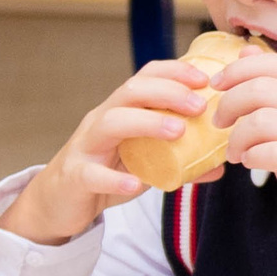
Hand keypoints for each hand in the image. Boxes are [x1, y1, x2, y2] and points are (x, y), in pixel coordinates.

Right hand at [0, 57, 221, 243]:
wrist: (58, 203)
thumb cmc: (104, 172)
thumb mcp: (144, 163)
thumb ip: (179, 161)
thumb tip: (219, 164)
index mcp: (120, 111)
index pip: (144, 77)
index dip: (174, 72)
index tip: (205, 79)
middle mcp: (101, 120)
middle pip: (130, 91)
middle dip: (167, 92)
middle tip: (200, 105)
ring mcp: (86, 147)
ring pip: (110, 123)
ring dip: (146, 122)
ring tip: (177, 131)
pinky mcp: (76, 177)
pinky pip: (92, 174)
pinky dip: (115, 179)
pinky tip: (136, 185)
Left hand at [210, 47, 276, 249]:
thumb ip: (271, 88)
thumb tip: (246, 50)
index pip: (272, 64)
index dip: (237, 71)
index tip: (215, 87)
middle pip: (263, 89)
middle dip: (229, 104)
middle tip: (218, 124)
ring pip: (263, 120)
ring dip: (237, 137)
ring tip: (234, 152)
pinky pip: (272, 152)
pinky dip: (251, 156)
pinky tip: (248, 163)